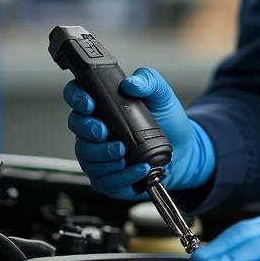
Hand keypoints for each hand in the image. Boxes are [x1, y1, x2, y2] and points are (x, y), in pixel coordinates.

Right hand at [64, 67, 214, 198]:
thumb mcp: (162, 95)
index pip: (76, 95)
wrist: (183, 149)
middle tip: (104, 132)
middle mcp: (96, 129)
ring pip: (86, 156)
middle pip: (76, 126)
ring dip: (102, 155)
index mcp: (104, 105)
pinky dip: (121, 176)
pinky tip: (138, 168)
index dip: (76, 98)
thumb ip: (148, 80)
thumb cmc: (167, 121)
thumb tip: (131, 83)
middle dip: (87, 129)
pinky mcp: (108, 177)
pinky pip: (104, 180)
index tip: (90, 104)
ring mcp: (99, 154)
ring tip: (123, 152)